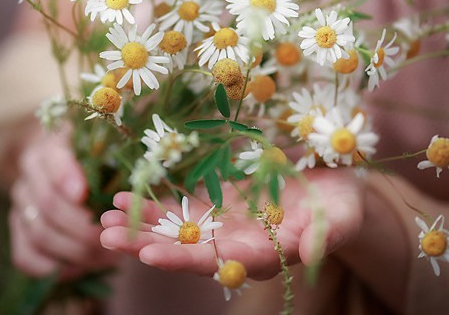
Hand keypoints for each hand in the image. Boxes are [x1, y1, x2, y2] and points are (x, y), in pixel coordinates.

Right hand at [9, 130, 116, 278]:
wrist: (60, 168)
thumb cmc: (98, 158)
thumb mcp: (110, 147)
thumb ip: (124, 153)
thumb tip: (151, 170)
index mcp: (51, 148)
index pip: (54, 160)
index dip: (67, 177)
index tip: (84, 194)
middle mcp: (29, 176)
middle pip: (48, 204)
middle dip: (83, 227)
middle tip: (112, 239)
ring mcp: (20, 206)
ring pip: (40, 234)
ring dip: (75, 251)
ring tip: (106, 258)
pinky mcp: (19, 232)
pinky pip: (25, 256)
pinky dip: (53, 267)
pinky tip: (81, 268)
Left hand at [100, 169, 363, 279]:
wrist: (336, 184)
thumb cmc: (344, 202)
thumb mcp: (343, 215)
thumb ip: (328, 234)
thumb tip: (311, 252)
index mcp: (266, 253)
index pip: (220, 264)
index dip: (186, 260)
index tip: (152, 256)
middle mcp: (237, 246)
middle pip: (187, 252)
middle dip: (148, 245)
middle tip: (108, 238)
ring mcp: (224, 226)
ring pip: (176, 231)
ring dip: (140, 227)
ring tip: (104, 220)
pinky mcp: (218, 204)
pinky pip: (180, 207)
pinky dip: (152, 204)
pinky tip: (122, 198)